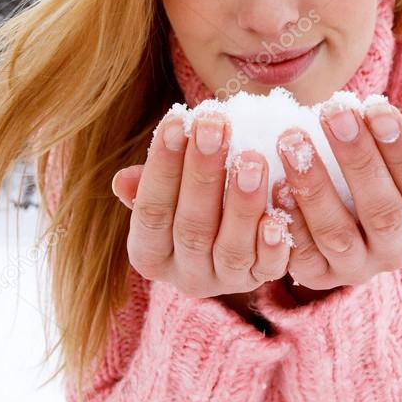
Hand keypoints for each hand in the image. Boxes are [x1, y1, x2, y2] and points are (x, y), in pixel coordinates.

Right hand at [112, 111, 291, 299]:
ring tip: (251, 158)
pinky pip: (268, 268)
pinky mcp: (262, 280)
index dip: (162, 166)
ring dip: (242, 203)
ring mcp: (225, 281)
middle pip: (191, 227)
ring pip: (231, 248)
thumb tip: (123, 181)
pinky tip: (278, 215)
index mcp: (150, 253)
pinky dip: (273, 244)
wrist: (237, 222)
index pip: (151, 211)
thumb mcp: (169, 187)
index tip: (176, 120)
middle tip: (215, 126)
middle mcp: (184, 275)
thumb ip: (150, 181)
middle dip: (203, 173)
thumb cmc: (195, 191)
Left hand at [271, 101, 401, 293]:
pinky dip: (288, 220)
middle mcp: (394, 252)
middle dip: (358, 159)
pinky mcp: (315, 276)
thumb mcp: (390, 163)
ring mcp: (354, 268)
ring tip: (292, 140)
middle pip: (382, 211)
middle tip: (333, 113)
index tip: (377, 108)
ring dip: (313, 184)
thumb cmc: (363, 173)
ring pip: (336, 233)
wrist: (325, 217)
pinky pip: (300, 253)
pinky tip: (275, 184)